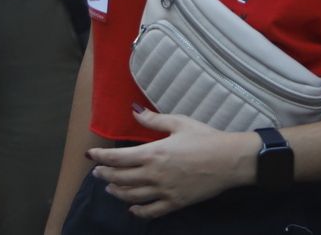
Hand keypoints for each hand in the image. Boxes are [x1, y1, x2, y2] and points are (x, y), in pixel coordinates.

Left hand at [86, 108, 255, 217]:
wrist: (229, 161)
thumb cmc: (205, 138)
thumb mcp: (179, 123)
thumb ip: (153, 120)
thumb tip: (133, 110)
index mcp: (153, 153)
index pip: (117, 158)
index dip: (101, 157)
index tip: (90, 155)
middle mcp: (154, 175)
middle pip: (120, 178)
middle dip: (105, 174)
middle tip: (97, 172)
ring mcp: (164, 191)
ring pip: (131, 196)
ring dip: (117, 192)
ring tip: (110, 187)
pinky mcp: (175, 203)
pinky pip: (151, 211)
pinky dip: (138, 211)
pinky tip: (132, 209)